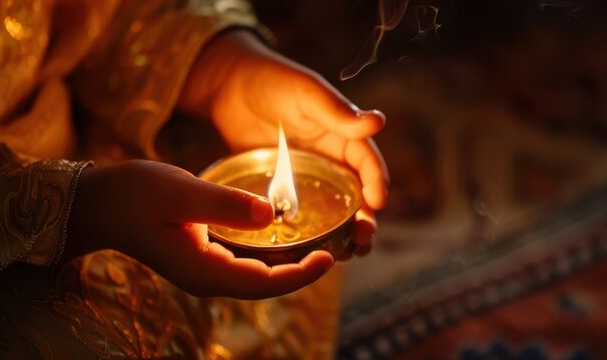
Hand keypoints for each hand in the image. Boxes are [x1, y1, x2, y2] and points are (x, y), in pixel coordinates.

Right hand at [65, 160, 334, 298]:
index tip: (330, 257)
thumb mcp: (182, 192)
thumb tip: (271, 215)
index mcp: (204, 270)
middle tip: (339, 247)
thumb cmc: (135, 194)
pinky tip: (285, 234)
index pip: (265, 284)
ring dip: (289, 264)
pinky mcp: (202, 257)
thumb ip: (226, 205)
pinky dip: (270, 254)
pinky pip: (245, 263)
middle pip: (267, 285)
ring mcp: (204, 270)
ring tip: (322, 243)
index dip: (302, 274)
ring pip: (258, 275)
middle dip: (303, 271)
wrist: (98, 202)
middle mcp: (207, 278)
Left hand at [179, 31, 388, 257]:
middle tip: (364, 239)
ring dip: (344, 235)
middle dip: (366, 220)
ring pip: (334, 213)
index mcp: (344, 136)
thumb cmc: (272, 80)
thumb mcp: (306, 93)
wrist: (228, 86)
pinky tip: (307, 253)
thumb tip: (378, 121)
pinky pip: (302, 216)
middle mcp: (332, 160)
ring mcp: (309, 178)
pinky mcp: (284, 191)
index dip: (377, 183)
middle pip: (358, 197)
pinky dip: (310, 234)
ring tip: (346, 255)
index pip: (368, 163)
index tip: (377, 203)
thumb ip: (338, 112)